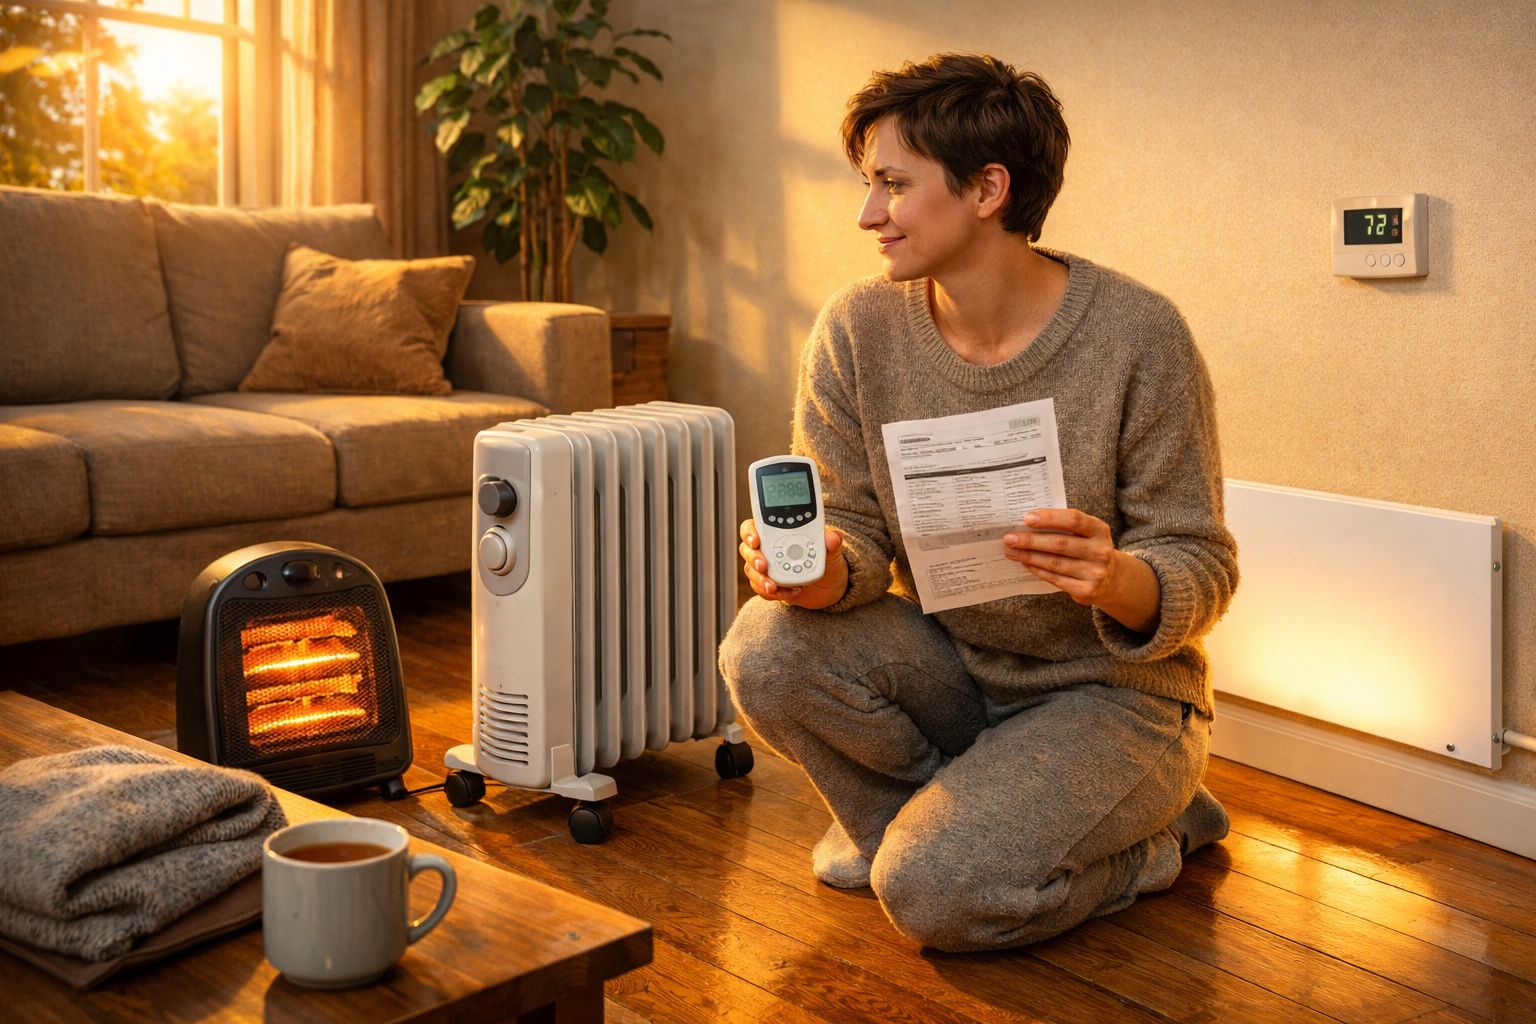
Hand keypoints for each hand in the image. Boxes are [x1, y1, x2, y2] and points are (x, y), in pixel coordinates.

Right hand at [739, 519, 848, 609]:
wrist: (829, 587)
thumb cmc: (828, 563)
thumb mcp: (832, 552)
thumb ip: (831, 543)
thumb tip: (833, 537)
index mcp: (778, 533)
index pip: (754, 527)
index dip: (749, 532)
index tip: (756, 540)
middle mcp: (768, 549)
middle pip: (747, 550)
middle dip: (753, 558)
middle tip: (763, 566)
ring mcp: (766, 568)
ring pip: (750, 571)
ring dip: (760, 579)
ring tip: (775, 587)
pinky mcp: (768, 585)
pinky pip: (760, 589)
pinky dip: (771, 593)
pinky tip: (789, 593)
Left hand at [1002, 508, 1160, 632]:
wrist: (1112, 579)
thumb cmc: (1089, 548)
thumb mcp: (1087, 534)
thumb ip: (1064, 526)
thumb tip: (1027, 523)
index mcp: (1100, 530)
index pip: (1074, 519)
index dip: (1049, 518)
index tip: (1027, 518)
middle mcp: (1100, 551)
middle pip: (1059, 544)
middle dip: (1030, 540)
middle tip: (1009, 538)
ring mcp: (1094, 572)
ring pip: (1055, 563)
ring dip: (1028, 556)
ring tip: (1011, 551)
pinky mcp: (1086, 590)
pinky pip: (1056, 578)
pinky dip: (1037, 570)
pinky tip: (1025, 563)